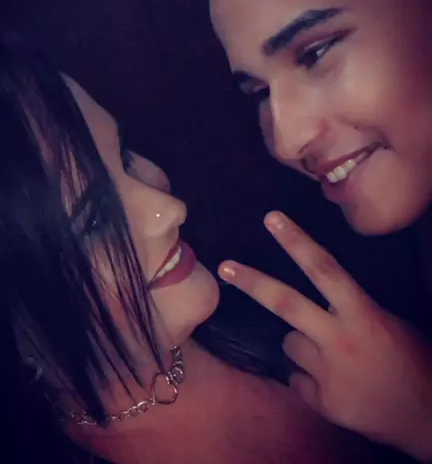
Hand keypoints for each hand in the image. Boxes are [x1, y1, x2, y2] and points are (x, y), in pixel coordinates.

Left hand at [219, 212, 431, 460]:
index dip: (296, 241)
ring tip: (332, 358)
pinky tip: (334, 384)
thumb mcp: (384, 322)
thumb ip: (348, 308)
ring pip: (289, 344)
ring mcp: (327, 373)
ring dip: (300, 345)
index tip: (271, 218)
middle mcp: (339, 340)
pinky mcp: (321, 402)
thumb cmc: (410, 359)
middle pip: (285, 303)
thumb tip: (314, 293)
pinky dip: (308, 377)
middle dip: (252, 283)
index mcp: (362, 314)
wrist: (427, 418)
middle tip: (224, 267)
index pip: (324, 268)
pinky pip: (297, 378)